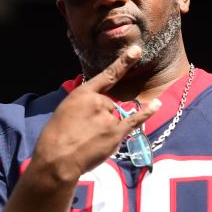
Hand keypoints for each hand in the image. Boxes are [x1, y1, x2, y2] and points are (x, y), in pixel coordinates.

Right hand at [29, 44, 160, 183]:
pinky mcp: (116, 133)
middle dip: (98, 118)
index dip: (123, 62)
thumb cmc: (54, 137)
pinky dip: (146, 113)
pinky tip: (156, 104)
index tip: (136, 51)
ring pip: (114, 118)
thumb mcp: (64, 110)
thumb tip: (96, 110)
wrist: (56, 160)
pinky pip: (134, 120)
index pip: (107, 76)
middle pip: (108, 105)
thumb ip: (82, 105)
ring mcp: (109, 117)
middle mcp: (99, 102)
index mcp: (82, 94)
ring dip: (104, 129)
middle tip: (81, 132)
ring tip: (86, 141)